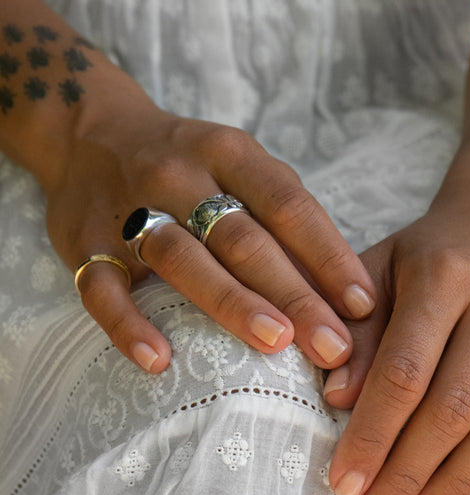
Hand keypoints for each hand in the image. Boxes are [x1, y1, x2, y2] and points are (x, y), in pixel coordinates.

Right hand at [48, 91, 375, 371]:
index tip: (362, 305)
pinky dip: (129, 326)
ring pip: (182, 258)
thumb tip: (348, 294)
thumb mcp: (240, 167)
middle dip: (294, 292)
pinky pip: (102, 290)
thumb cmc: (190, 168)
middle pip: (243, 237)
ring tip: (275, 344)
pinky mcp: (82, 244)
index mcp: (228, 153)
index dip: (328, 255)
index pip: (288, 204)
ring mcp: (128, 209)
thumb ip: (285, 219)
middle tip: (332, 344)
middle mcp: (180, 174)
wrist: (88, 133)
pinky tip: (159, 361)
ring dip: (231, 303)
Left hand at [325, 170, 469, 494]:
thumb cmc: (430, 255)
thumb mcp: (380, 274)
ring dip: (462, 480)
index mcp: (444, 275)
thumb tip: (338, 399)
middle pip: (453, 406)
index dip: (372, 435)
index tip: (343, 484)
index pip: (403, 372)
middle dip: (408, 473)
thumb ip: (358, 332)